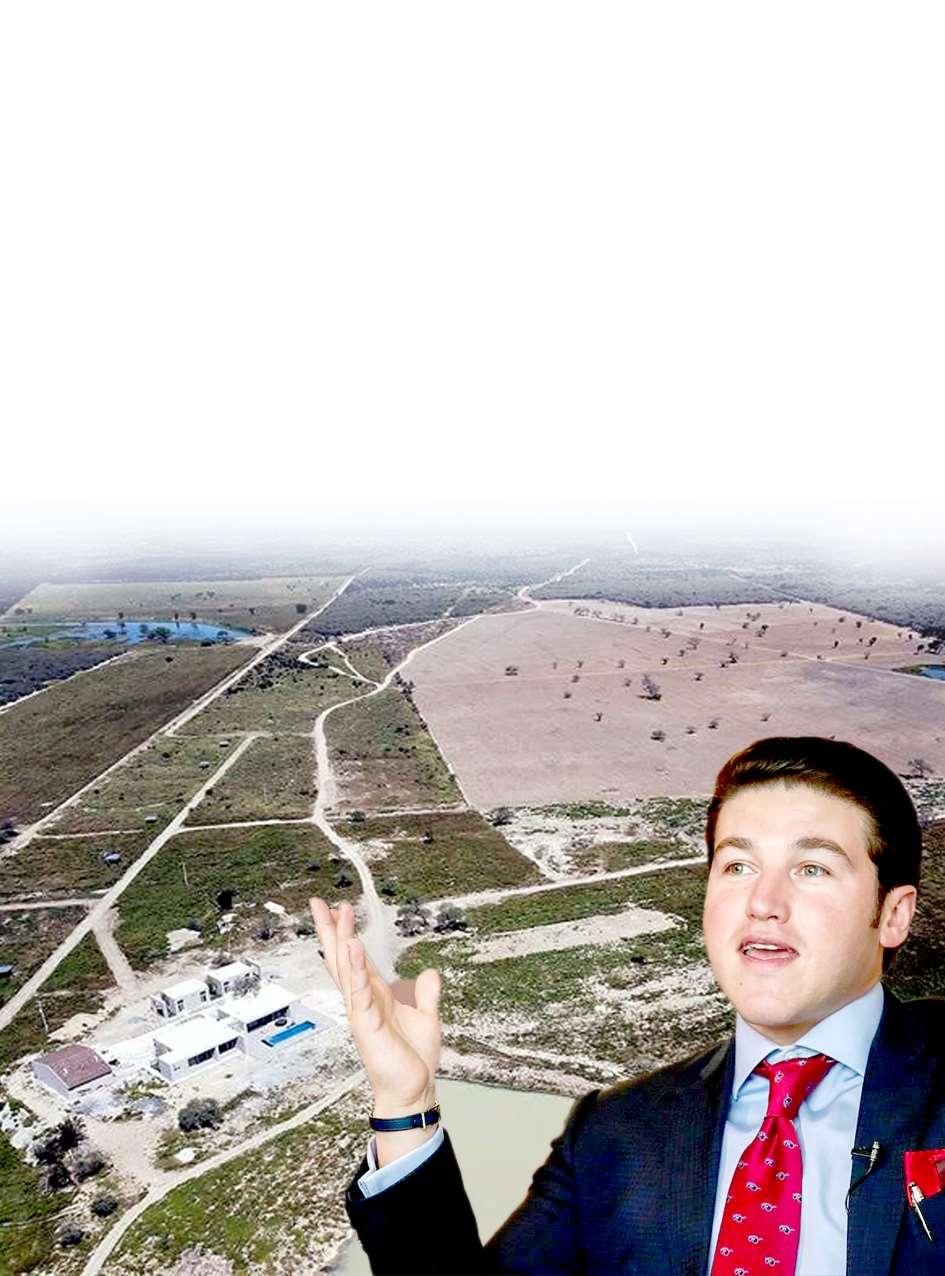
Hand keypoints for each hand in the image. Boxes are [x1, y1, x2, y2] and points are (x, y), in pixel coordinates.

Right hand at [310, 896, 441, 1110]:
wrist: (413, 1089)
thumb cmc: (413, 1059)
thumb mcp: (427, 1017)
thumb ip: (426, 994)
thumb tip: (429, 973)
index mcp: (376, 995)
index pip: (357, 958)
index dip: (347, 934)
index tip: (338, 910)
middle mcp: (364, 999)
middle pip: (343, 958)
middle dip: (332, 930)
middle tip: (318, 903)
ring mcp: (362, 1010)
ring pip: (348, 968)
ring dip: (343, 939)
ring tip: (338, 913)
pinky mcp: (366, 1023)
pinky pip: (359, 991)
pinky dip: (357, 968)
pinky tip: (353, 947)